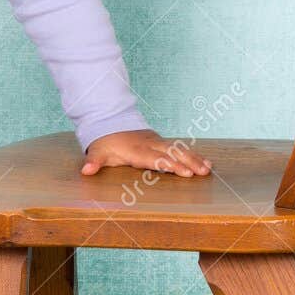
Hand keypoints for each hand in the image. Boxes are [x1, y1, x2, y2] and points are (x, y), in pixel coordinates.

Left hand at [80, 128, 211, 177]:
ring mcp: (158, 142)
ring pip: (179, 150)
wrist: (111, 123)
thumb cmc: (106, 143)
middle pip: (171, 153)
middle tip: (202, 172)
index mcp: (136, 150)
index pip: (155, 159)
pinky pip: (180, 149)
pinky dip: (194, 155)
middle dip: (187, 162)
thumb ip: (94, 161)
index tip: (183, 172)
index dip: (169, 165)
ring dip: (194, 159)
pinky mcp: (163, 143)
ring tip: (208, 169)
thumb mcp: (97, 151)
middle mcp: (150, 145)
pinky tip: (207, 163)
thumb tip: (86, 170)